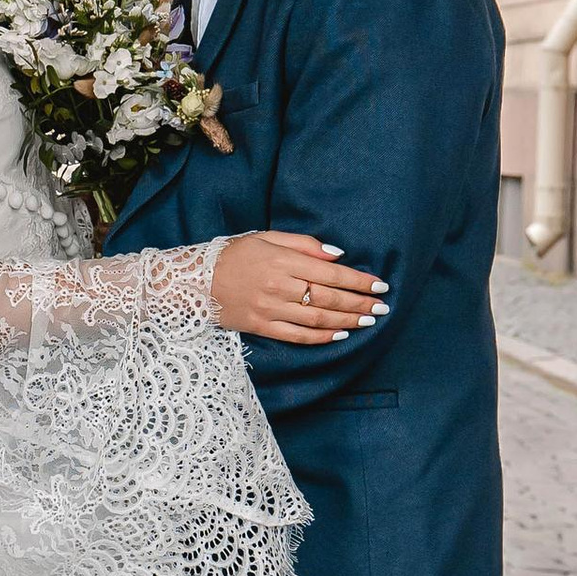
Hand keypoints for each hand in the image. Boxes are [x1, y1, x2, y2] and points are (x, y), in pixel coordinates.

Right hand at [212, 231, 387, 345]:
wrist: (195, 280)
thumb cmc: (234, 254)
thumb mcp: (267, 237)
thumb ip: (304, 244)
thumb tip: (338, 255)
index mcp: (283, 261)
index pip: (331, 273)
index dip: (358, 281)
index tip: (379, 286)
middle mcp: (279, 286)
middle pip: (329, 298)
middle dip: (359, 304)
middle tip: (381, 307)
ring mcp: (270, 309)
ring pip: (317, 319)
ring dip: (347, 321)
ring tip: (367, 321)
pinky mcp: (261, 326)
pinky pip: (296, 335)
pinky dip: (320, 337)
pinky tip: (339, 335)